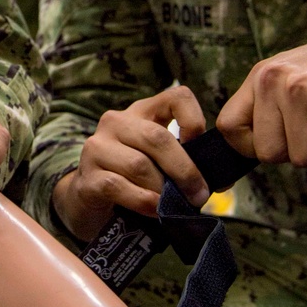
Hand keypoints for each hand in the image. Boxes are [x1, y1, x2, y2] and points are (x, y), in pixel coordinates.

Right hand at [52, 85, 208, 241]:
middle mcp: (116, 122)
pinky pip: (119, 186)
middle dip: (184, 170)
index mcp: (141, 112)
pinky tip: (152, 210)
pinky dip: (142, 201)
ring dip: (162, 190)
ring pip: (139, 165)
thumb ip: (185, 163)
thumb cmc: (134, 180)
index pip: (175, 96)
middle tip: (198, 194)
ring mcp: (97, 148)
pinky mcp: (87, 176)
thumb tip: (220, 180)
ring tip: (172, 206)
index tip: (199, 147)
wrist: (89, 203)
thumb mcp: (160, 163)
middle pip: (157, 138)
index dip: (194, 120)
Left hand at [217, 9, 306, 165]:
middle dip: (300, 149)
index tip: (282, 140)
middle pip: (268, 153)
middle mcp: (273, 78)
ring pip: (302, 158)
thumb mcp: (295, 79)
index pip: (228, 128)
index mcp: (261, 74)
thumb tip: (247, 157)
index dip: (253, 147)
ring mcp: (300, 89)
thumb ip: (270, 109)